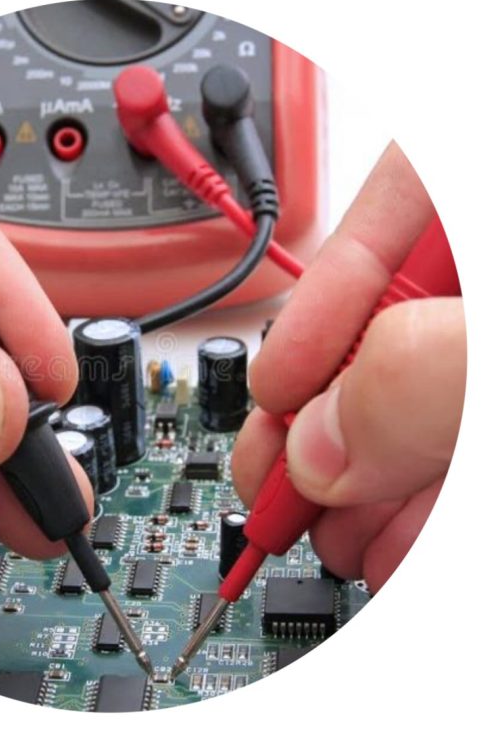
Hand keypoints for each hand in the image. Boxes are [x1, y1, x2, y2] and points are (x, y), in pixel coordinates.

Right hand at [232, 142, 464, 591]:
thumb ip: (426, 374)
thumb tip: (326, 445)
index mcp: (481, 216)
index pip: (392, 207)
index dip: (321, 302)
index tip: (280, 390)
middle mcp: (482, 290)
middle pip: (392, 328)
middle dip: (329, 419)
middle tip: (280, 483)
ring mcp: (484, 358)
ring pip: (420, 406)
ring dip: (364, 482)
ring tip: (330, 536)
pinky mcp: (488, 418)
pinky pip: (456, 453)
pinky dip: (421, 507)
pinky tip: (394, 547)